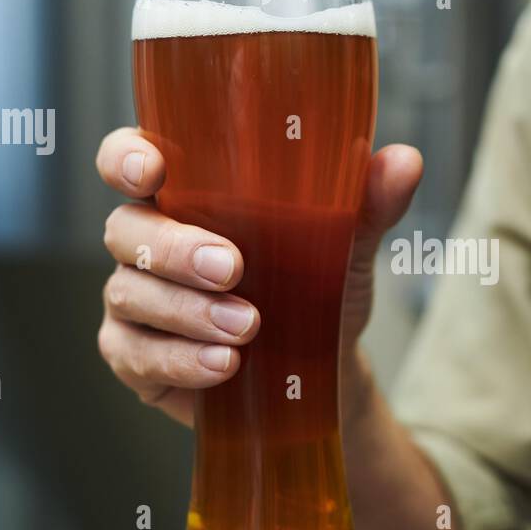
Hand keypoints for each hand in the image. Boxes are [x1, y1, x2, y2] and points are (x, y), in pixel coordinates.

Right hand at [95, 126, 421, 426]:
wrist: (322, 371)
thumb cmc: (316, 287)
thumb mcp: (346, 244)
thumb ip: (366, 202)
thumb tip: (405, 160)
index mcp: (184, 194)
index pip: (129, 159)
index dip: (126, 158)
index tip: (152, 172)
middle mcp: (147, 241)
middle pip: (126, 230)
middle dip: (175, 248)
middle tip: (232, 268)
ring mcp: (134, 300)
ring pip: (131, 294)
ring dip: (188, 312)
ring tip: (248, 328)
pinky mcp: (136, 356)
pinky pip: (136, 355)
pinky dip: (181, 360)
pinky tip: (223, 365)